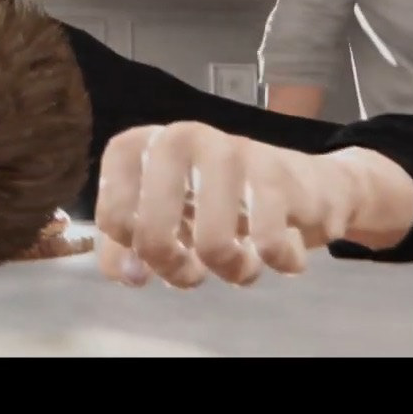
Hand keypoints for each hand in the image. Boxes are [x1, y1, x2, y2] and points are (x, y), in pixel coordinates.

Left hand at [93, 122, 354, 288]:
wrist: (300, 185)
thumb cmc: (217, 203)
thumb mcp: (165, 220)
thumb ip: (128, 249)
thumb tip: (129, 275)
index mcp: (145, 146)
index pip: (112, 214)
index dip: (126, 250)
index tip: (146, 255)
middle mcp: (182, 138)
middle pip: (153, 235)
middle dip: (172, 269)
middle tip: (191, 273)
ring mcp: (231, 151)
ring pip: (214, 244)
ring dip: (232, 271)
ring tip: (240, 262)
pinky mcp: (277, 173)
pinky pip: (270, 244)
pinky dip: (280, 261)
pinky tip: (282, 249)